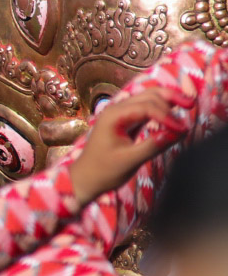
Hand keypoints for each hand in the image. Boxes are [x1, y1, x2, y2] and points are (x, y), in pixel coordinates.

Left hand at [69, 88, 183, 207]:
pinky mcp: (126, 121)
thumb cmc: (103, 171)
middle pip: (148, 96)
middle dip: (170, 98)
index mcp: (113, 117)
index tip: (183, 130)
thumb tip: (179, 132)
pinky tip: (174, 113)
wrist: (85, 179)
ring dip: (167, 100)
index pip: (146, 107)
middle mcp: (116, 110)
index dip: (167, 116)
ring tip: (187, 105)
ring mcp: (121, 114)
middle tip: (191, 105)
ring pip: (148, 99)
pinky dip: (161, 109)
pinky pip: (146, 109)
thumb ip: (154, 145)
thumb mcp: (130, 160)